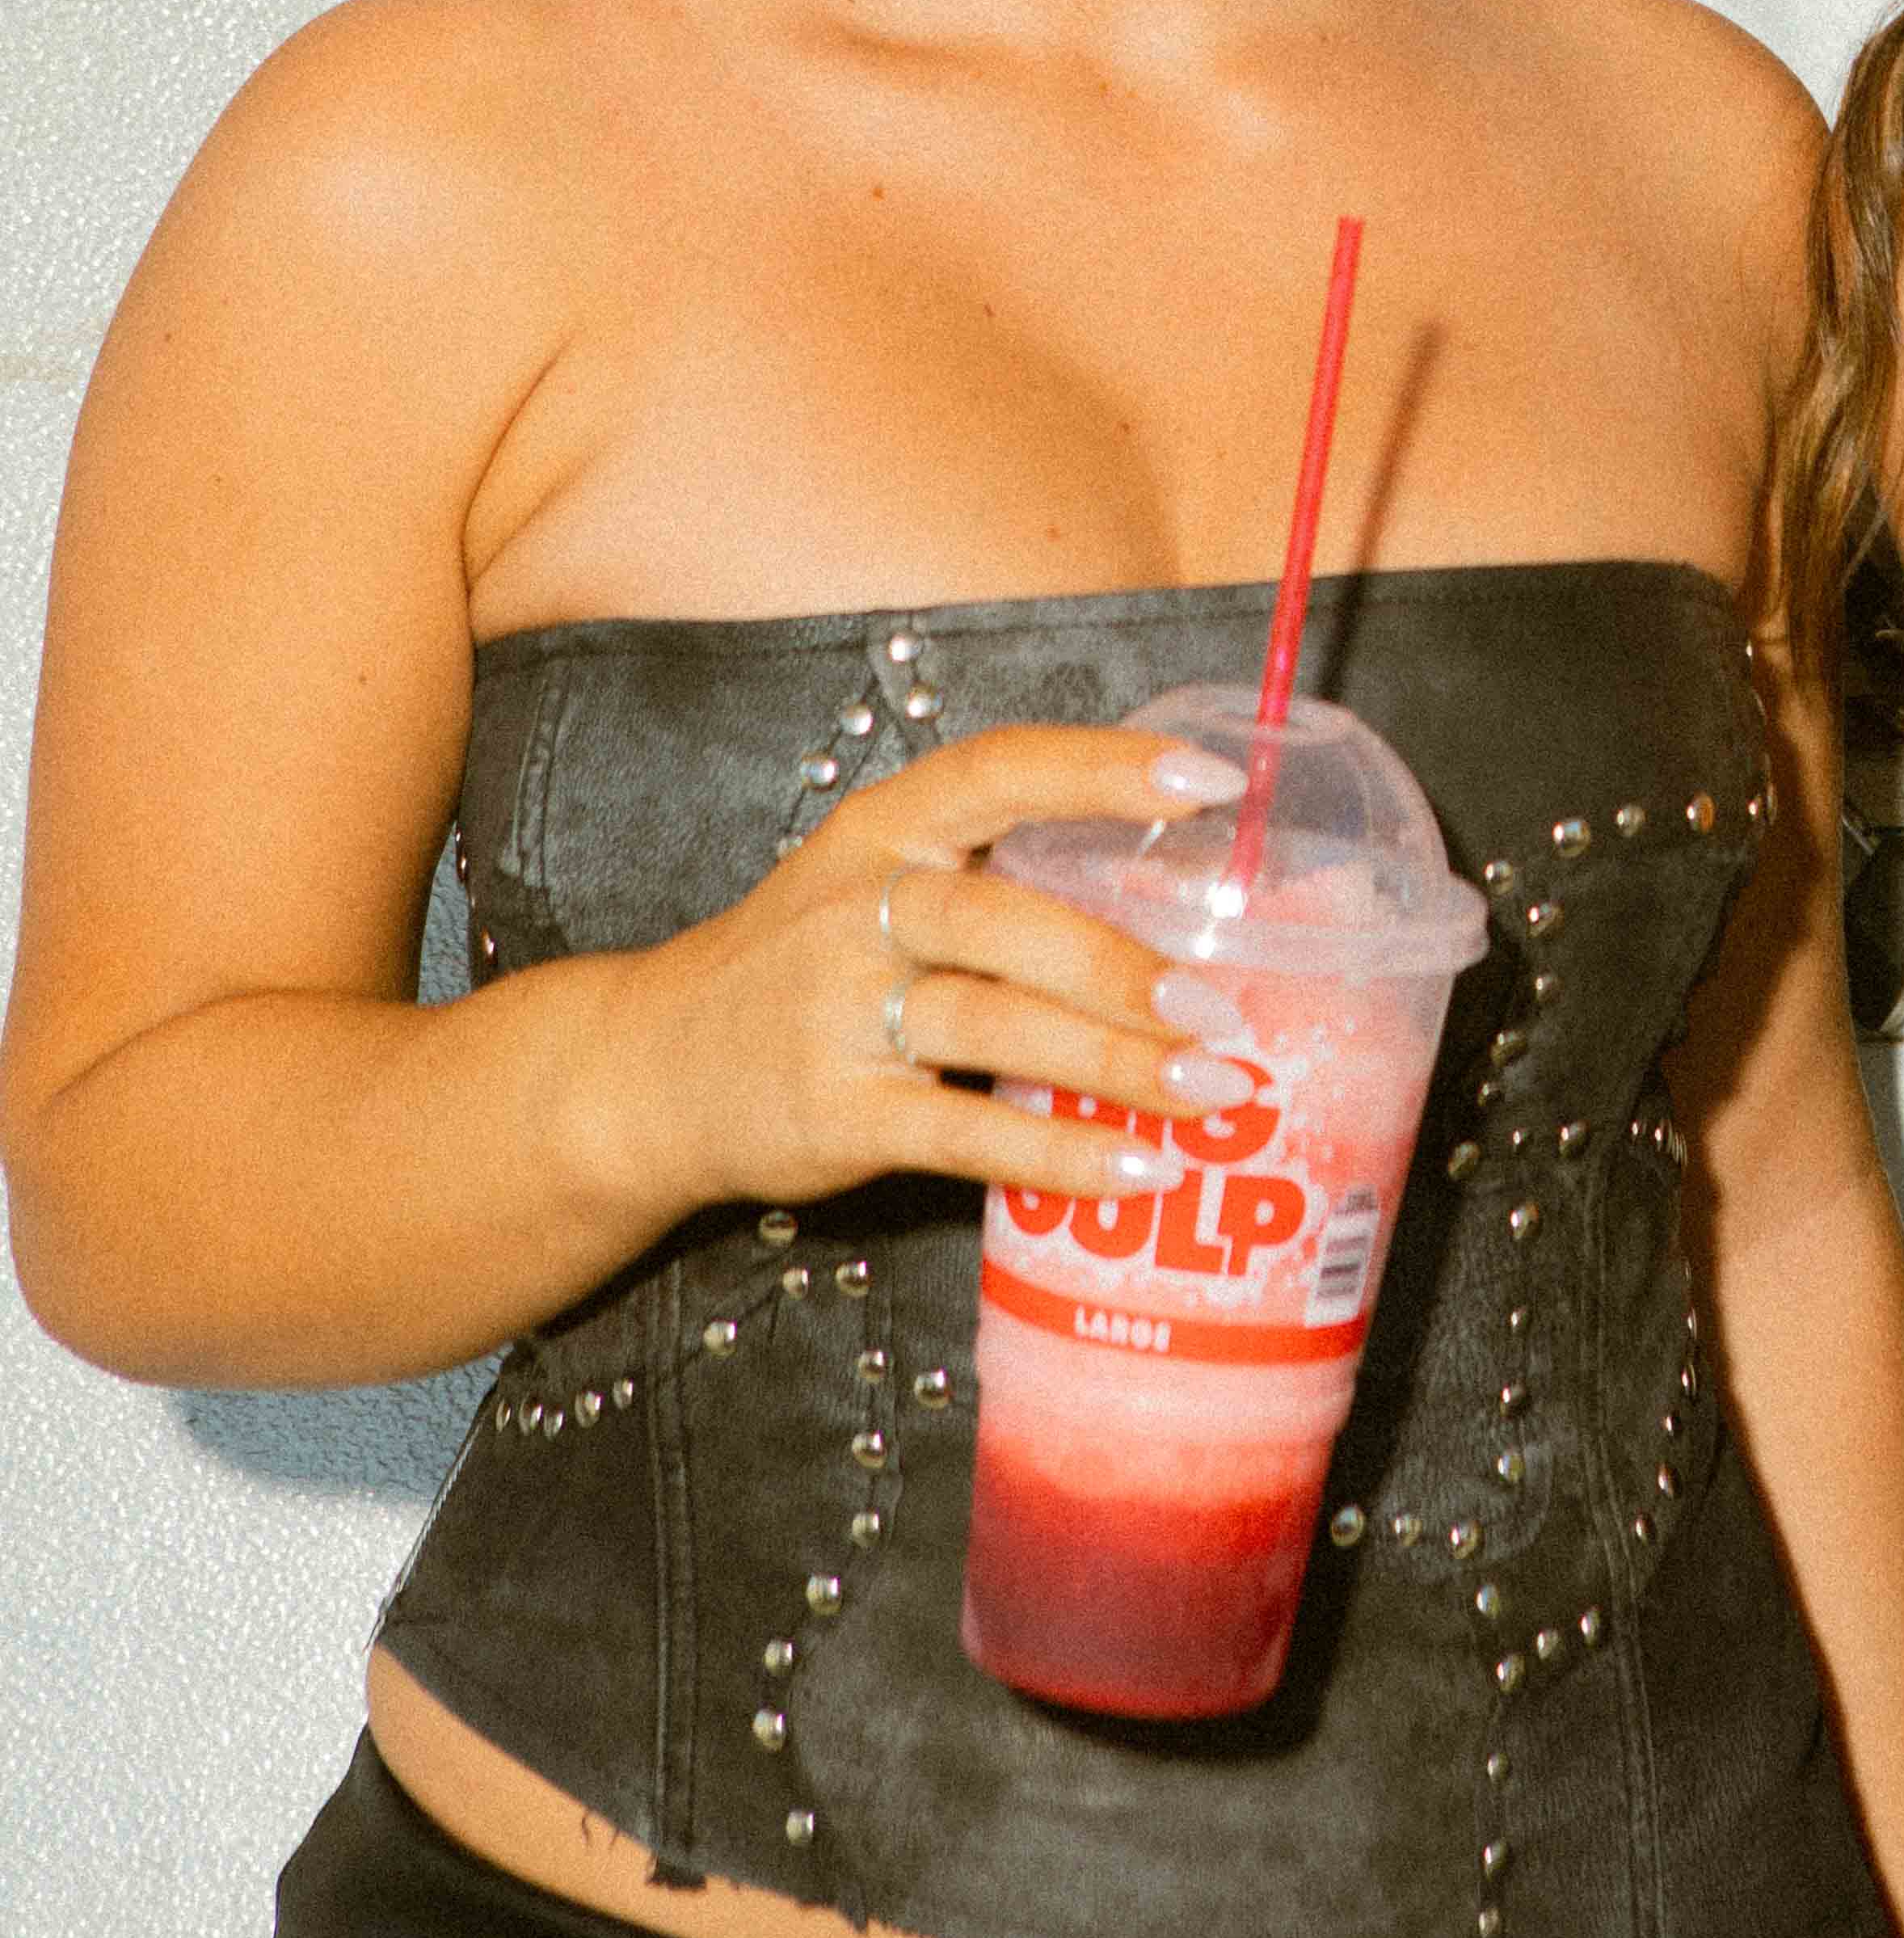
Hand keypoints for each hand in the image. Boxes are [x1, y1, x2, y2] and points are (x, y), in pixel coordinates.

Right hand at [591, 723, 1225, 1221]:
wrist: (650, 1067)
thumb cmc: (803, 962)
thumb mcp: (876, 879)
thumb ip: (995, 873)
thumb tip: (1175, 893)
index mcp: (886, 827)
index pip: (1001, 770)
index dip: (1105, 769)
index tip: (1214, 783)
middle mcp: (860, 905)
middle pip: (1002, 919)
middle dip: (1118, 965)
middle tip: (1219, 1007)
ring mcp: (838, 1011)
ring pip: (991, 1026)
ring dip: (1110, 1063)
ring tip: (1211, 1093)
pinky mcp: (836, 1112)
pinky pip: (963, 1134)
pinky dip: (1055, 1154)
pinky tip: (1136, 1168)